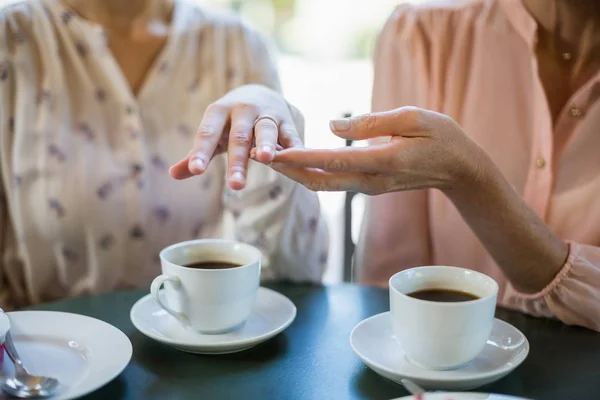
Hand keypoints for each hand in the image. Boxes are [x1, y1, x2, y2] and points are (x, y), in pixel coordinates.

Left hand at [169, 84, 302, 189]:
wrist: (261, 94)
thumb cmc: (230, 123)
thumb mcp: (213, 134)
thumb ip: (195, 155)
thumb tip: (173, 175)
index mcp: (218, 112)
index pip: (208, 134)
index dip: (202, 152)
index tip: (196, 170)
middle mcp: (242, 109)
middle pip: (238, 137)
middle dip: (237, 161)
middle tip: (235, 185)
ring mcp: (266, 114)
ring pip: (265, 130)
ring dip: (266, 144)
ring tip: (265, 159)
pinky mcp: (287, 121)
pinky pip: (290, 136)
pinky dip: (293, 147)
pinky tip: (295, 160)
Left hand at [268, 107, 485, 194]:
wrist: (459, 170)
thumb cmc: (441, 138)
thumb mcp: (412, 119)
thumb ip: (372, 122)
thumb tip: (333, 126)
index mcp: (382, 162)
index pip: (332, 161)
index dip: (300, 157)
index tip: (273, 154)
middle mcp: (371, 181)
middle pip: (319, 180)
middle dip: (287, 171)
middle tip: (257, 160)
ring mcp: (369, 188)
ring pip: (324, 184)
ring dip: (295, 174)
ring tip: (269, 160)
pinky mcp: (368, 187)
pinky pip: (334, 182)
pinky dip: (311, 174)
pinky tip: (296, 164)